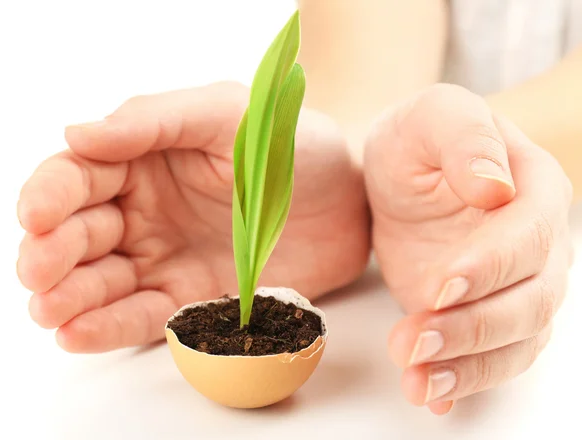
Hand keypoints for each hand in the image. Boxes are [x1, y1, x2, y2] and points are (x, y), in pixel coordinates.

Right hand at [17, 82, 369, 352]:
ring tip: (49, 310)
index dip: (50, 195)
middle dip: (51, 253)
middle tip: (38, 270)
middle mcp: (144, 210)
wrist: (347, 202)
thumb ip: (155, 119)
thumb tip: (76, 134)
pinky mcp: (191, 297)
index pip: (79, 175)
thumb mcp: (227, 114)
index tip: (35, 215)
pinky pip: (143, 315)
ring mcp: (165, 257)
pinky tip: (78, 333)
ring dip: (69, 296)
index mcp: (144, 158)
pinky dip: (109, 326)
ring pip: (102, 280)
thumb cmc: (291, 145)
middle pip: (79, 233)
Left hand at [364, 84, 572, 413]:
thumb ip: (465, 140)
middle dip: (473, 328)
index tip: (440, 287)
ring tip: (416, 380)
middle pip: (528, 303)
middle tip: (414, 341)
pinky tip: (432, 395)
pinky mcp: (481, 313)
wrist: (400, 173)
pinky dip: (464, 380)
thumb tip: (496, 188)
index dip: (490, 268)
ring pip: (513, 341)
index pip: (528, 239)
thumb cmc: (418, 139)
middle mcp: (537, 246)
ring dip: (467, 366)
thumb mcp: (434, 116)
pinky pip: (489, 356)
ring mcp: (511, 286)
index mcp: (535, 191)